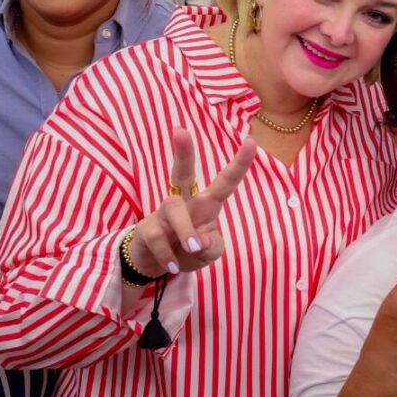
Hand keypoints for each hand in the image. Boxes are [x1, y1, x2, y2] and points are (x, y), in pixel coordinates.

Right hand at [127, 130, 255, 278]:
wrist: (156, 267)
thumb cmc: (188, 252)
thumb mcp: (209, 254)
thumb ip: (212, 248)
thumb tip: (200, 241)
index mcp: (206, 204)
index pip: (225, 182)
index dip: (239, 163)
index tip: (251, 141)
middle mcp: (184, 201)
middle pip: (181, 173)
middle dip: (182, 152)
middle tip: (180, 130)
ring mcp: (162, 213)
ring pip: (173, 208)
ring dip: (185, 230)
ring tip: (192, 250)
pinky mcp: (145, 228)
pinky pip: (158, 237)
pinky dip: (168, 255)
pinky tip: (172, 266)